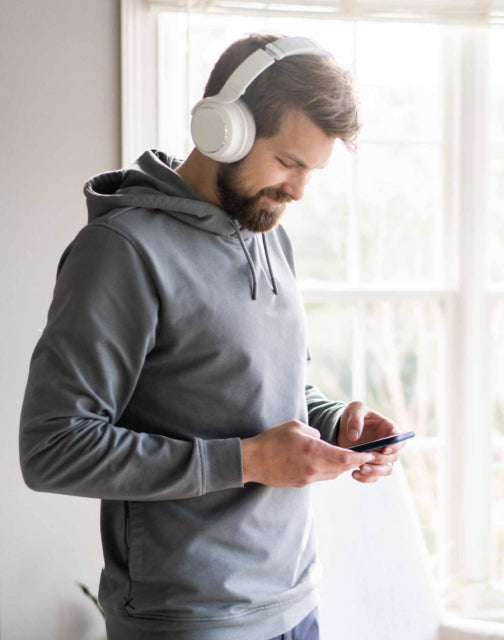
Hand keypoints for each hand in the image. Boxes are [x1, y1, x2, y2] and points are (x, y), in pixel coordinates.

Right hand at [241, 420, 375, 487]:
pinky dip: (327, 471)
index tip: (370, 454)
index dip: (360, 457)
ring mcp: (307, 478)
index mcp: (314, 451)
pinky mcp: (300, 483)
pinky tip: (324, 463)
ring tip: (344, 459)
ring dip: (340, 467)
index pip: (345, 458)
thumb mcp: (295, 426)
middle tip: (362, 456)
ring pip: (332, 474)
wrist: (253, 461)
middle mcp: (314, 468)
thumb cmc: (272, 439)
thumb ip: (314, 432)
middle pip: (341, 468)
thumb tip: (322, 439)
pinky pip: (320, 478)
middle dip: (353, 462)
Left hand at [338, 401, 402, 483]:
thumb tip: (354, 437)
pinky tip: (354, 474)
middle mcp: (387, 445)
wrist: (342, 427)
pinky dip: (366, 478)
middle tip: (366, 458)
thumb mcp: (354, 409)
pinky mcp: (371, 466)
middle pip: (393, 458)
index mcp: (388, 429)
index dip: (395, 446)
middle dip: (380, 460)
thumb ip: (355, 419)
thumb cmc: (353, 414)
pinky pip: (373, 477)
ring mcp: (380, 457)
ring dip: (375, 471)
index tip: (384, 450)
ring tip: (361, 468)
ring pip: (386, 470)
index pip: (399, 439)